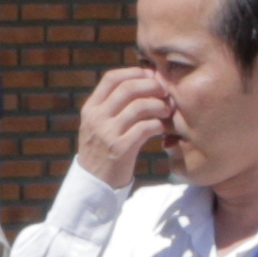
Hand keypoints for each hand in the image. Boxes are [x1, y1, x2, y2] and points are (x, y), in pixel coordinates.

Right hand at [71, 64, 177, 190]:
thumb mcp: (98, 126)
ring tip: (167, 111)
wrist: (94, 184)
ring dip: (158, 105)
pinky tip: (161, 128)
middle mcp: (97, 118)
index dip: (134, 72)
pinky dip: (158, 124)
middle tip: (165, 92)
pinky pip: (146, 128)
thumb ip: (112, 107)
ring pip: (139, 106)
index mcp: (91, 109)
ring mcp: (107, 133)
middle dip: (151, 86)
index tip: (150, 76)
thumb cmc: (103, 151)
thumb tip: (141, 83)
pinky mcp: (120, 149)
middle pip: (128, 88)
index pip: (111, 78)